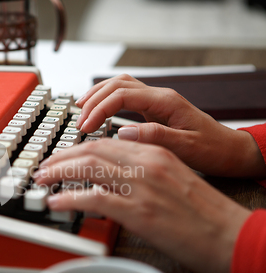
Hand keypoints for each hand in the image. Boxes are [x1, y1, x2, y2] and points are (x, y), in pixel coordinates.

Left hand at [34, 139, 251, 272]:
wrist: (231, 236)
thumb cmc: (204, 212)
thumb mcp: (174, 178)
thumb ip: (144, 169)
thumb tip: (115, 173)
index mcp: (156, 153)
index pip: (106, 141)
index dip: (78, 148)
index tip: (62, 156)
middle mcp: (147, 164)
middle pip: (92, 150)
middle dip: (61, 157)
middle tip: (44, 166)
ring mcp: (141, 187)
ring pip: (88, 167)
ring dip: (58, 172)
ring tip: (42, 179)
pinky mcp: (138, 212)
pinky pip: (93, 198)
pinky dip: (69, 198)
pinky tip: (56, 202)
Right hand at [75, 74, 265, 177]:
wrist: (230, 151)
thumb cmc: (213, 150)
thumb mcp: (187, 148)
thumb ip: (156, 137)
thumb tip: (123, 132)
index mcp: (166, 102)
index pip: (123, 95)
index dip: (100, 109)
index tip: (85, 127)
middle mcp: (160, 97)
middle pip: (118, 84)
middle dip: (94, 100)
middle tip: (79, 120)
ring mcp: (157, 102)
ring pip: (120, 86)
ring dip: (98, 96)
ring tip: (81, 110)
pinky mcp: (154, 110)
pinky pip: (125, 97)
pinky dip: (108, 101)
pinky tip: (98, 111)